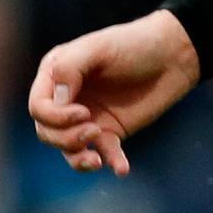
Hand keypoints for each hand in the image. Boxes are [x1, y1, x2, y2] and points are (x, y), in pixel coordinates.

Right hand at [27, 10, 202, 175]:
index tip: (83, 112)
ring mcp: (88, 118)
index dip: (54, 116)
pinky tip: (122, 169)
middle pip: (47, 132)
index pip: (38, 107)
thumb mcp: (98, 47)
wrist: (173, 54)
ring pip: (68, 148)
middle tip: (94, 130)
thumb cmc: (133, 43)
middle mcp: (67, 100)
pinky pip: (104, 153)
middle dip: (65, 137)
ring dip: (78, 158)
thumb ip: (70, 68)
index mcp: (56, 76)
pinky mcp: (112, 131)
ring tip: (97, 160)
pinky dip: (111, 162)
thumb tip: (57, 102)